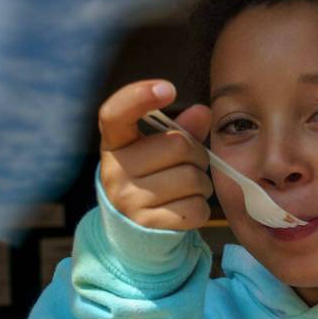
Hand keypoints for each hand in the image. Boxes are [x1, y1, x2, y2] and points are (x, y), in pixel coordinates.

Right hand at [98, 80, 213, 229]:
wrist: (133, 230)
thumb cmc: (151, 178)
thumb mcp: (159, 150)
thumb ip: (181, 129)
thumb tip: (203, 112)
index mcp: (114, 143)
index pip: (115, 113)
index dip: (140, 96)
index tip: (168, 88)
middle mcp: (114, 170)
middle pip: (177, 145)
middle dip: (197, 154)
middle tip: (191, 164)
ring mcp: (128, 200)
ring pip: (192, 178)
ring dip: (202, 183)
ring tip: (189, 187)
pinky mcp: (147, 225)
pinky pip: (194, 209)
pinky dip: (200, 207)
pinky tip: (187, 206)